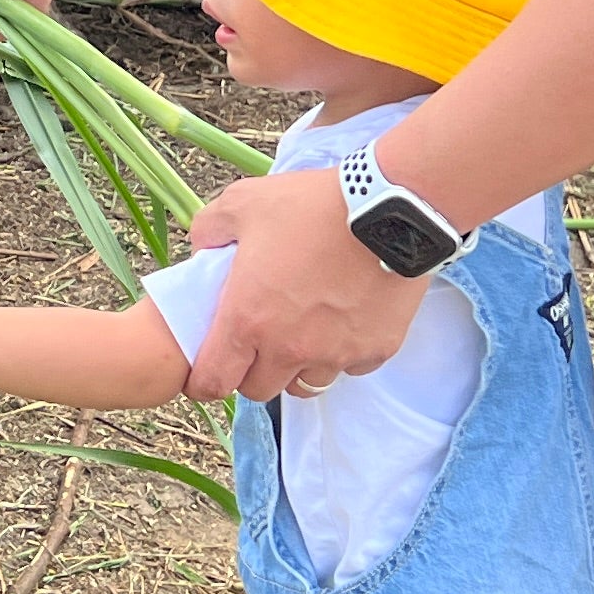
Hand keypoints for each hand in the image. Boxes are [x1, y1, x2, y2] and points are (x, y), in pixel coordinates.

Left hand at [179, 171, 430, 401]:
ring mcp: (335, 354)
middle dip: (250, 372)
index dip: (204, 381)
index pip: (213, 381)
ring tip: (301, 332)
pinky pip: (349, 368)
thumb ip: (209, 230)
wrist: (391, 211)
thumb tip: (203, 249)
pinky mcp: (375, 351)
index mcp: (247, 320)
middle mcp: (289, 348)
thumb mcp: (242, 203)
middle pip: (258, 390)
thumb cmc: (312, 207)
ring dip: (296, 367)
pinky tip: (341, 322)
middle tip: (255, 343)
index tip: (207, 371)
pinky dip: (340, 354)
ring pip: (305, 384)